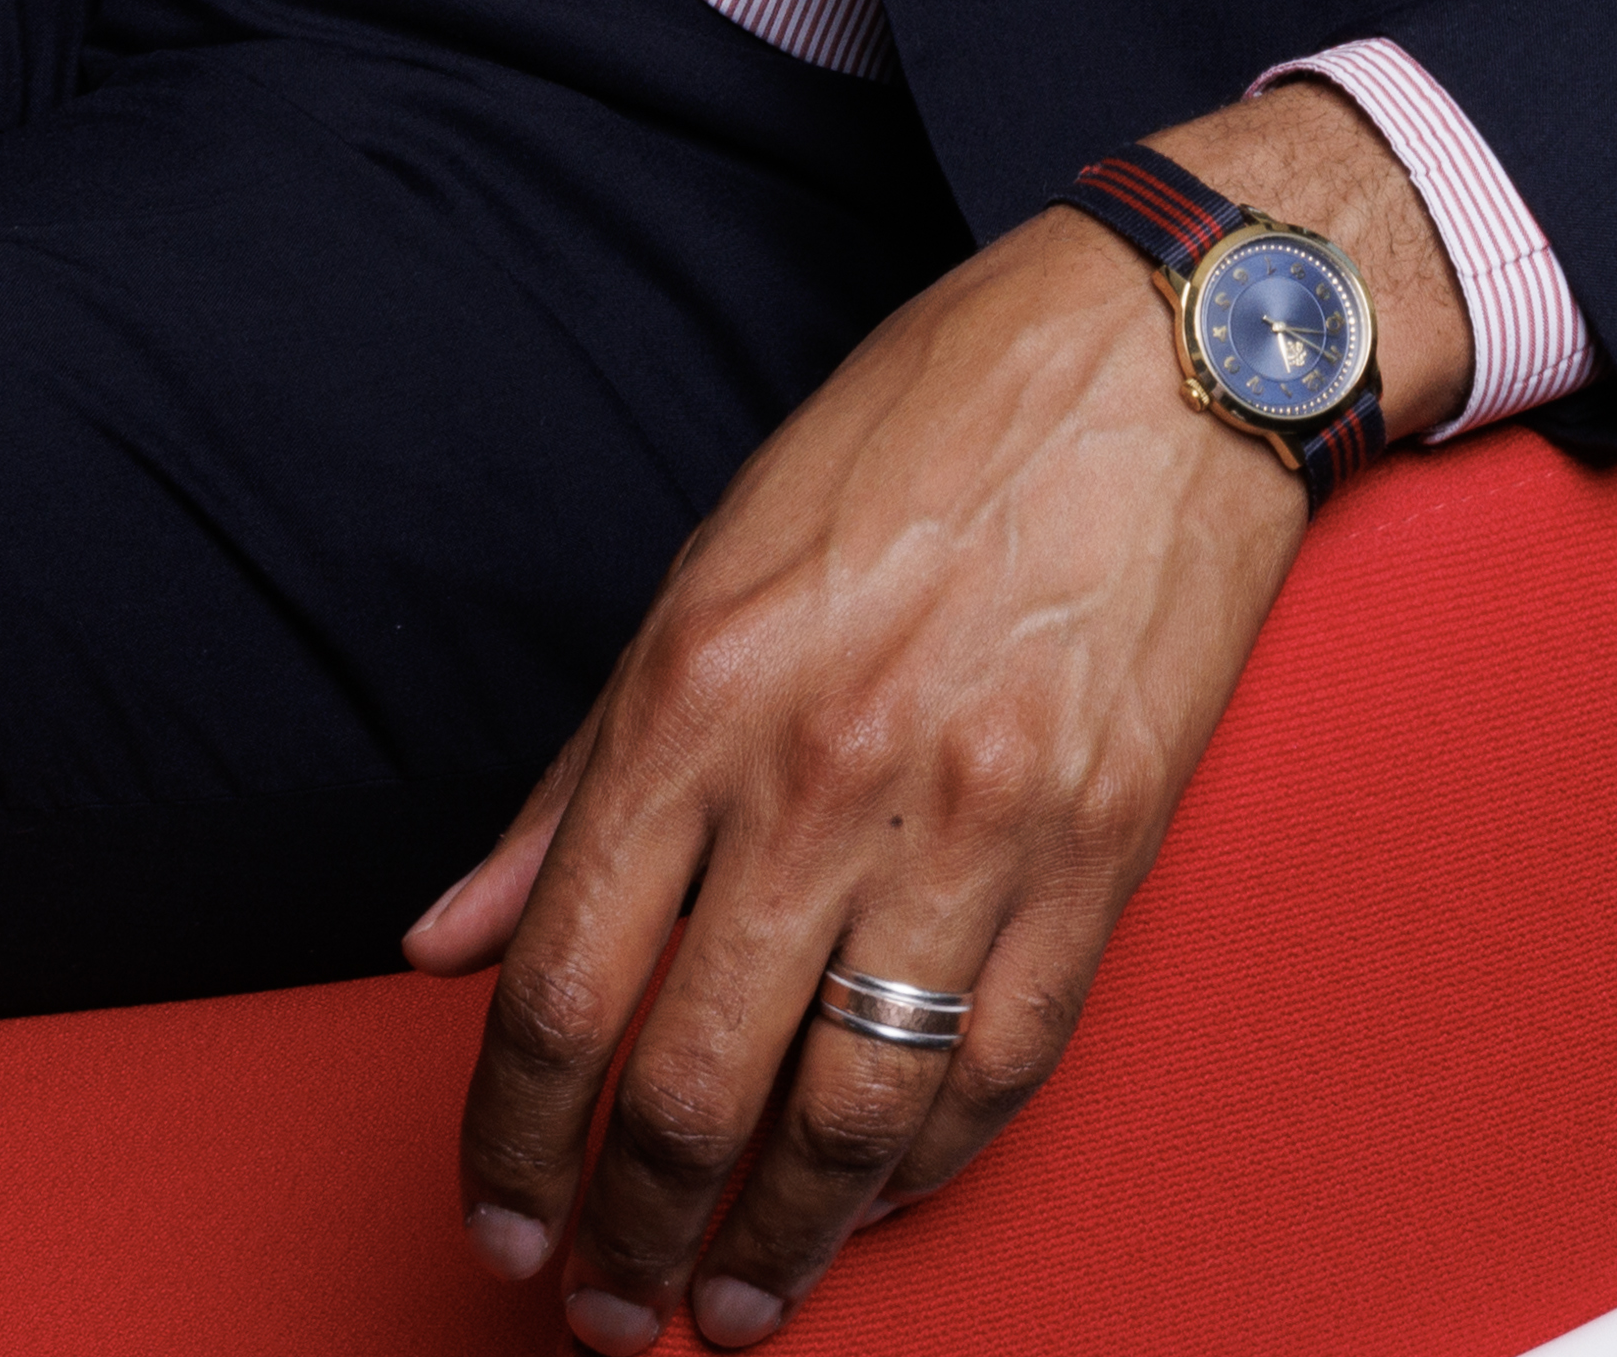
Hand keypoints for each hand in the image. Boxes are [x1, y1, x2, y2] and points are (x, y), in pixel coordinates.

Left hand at [420, 85, 1460, 1347]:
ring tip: (735, 1303)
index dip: (514, 1141)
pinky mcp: (1103, 850)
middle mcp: (828, 773)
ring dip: (781, 1243)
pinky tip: (878, 1203)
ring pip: (855, 1115)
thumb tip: (454, 937)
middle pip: (694, 1083)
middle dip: (632, 1231)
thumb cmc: (923, 432)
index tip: (501, 1221)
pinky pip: (999, 1066)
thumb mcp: (705, 566)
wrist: (1162, 354)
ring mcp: (978, 820)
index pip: (564, 984)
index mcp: (702, 692)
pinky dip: (928, 1166)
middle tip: (603, 1307)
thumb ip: (576, 776)